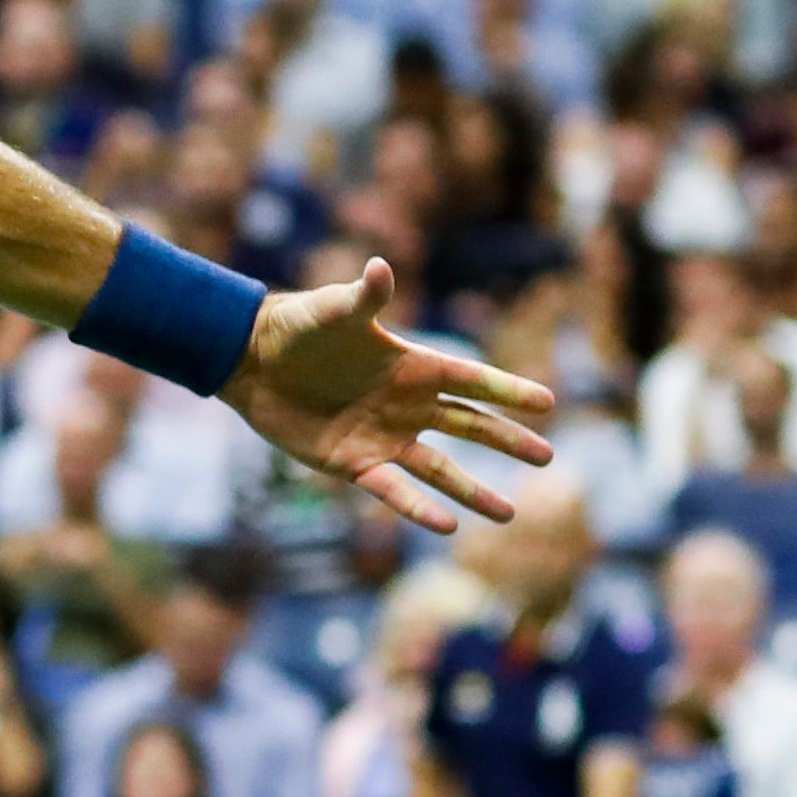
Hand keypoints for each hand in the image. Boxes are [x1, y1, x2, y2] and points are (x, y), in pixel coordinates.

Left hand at [219, 256, 556, 534]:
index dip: (508, 391)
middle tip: (547, 458)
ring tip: (508, 514)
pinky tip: (447, 528)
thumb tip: (379, 268)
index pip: (471, 380)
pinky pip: (393, 491)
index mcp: (412, 365)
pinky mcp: (354, 463)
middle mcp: (406, 404)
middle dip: (507, 441)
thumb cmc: (294, 327)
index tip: (547, 404)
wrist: (249, 362)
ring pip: (440, 470)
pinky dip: (418, 509)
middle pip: (469, 426)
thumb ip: (361, 299)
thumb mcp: (329, 312)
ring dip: (474, 490)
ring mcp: (384, 436)